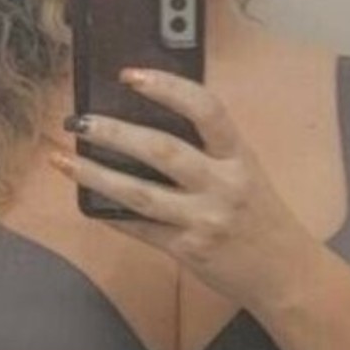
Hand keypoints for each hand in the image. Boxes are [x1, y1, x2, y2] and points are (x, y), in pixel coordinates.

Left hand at [52, 68, 303, 304]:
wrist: (285, 273)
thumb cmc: (261, 216)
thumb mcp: (246, 173)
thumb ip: (209, 151)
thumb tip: (145, 128)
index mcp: (239, 156)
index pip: (206, 109)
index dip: (167, 87)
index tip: (130, 75)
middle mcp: (222, 185)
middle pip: (161, 150)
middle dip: (113, 133)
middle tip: (78, 120)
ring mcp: (203, 220)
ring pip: (138, 193)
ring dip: (95, 175)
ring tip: (64, 161)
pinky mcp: (187, 251)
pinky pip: (139, 229)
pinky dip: (110, 214)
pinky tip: (87, 203)